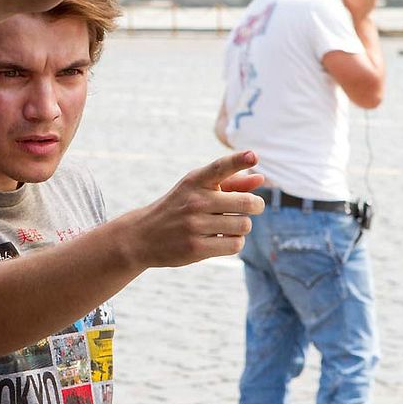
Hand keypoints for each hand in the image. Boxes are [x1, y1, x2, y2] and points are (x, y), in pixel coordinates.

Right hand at [130, 150, 264, 267]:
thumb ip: (230, 183)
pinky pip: (235, 245)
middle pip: (246, 203)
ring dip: (242, 227)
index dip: (239, 160)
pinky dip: (234, 242)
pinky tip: (221, 239)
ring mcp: (194, 225)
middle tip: (251, 208)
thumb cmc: (178, 208)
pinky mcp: (195, 248)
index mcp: (195, 181)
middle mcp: (195, 201)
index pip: (220, 167)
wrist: (142, 235)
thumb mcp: (197, 190)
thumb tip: (260, 179)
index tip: (254, 155)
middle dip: (255, 206)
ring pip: (244, 226)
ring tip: (228, 226)